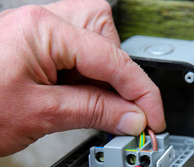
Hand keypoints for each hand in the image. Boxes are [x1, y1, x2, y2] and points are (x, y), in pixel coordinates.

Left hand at [0, 0, 165, 157]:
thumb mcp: (41, 114)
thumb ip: (94, 112)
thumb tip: (132, 117)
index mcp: (45, 30)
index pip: (113, 59)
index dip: (141, 92)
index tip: (154, 118)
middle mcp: (45, 23)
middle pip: (109, 39)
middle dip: (122, 76)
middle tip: (124, 108)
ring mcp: (41, 33)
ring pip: (98, 45)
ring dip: (106, 77)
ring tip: (100, 105)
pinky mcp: (39, 47)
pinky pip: (80, 55)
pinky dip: (90, 80)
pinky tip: (85, 99)